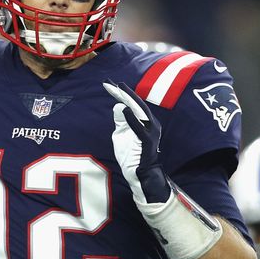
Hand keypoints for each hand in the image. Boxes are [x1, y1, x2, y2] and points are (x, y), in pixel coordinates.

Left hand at [103, 80, 170, 204]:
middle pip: (136, 104)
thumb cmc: (132, 156)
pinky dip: (132, 118)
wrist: (141, 175)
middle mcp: (150, 124)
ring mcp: (151, 132)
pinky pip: (139, 128)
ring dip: (129, 100)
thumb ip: (121, 121)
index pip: (131, 104)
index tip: (108, 84)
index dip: (120, 94)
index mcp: (145, 121)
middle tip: (111, 83)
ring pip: (140, 112)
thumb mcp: (122, 135)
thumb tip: (119, 106)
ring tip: (119, 90)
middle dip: (123, 93)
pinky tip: (124, 109)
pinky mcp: (148, 142)